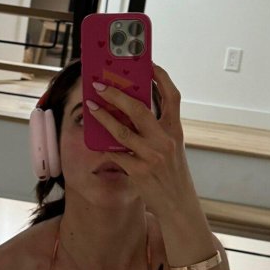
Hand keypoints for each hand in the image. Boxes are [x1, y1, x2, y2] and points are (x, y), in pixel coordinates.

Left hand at [85, 62, 192, 218]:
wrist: (179, 205)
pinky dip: (105, 147)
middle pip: (139, 109)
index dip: (160, 77)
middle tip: (101, 86)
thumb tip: (132, 109)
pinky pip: (116, 154)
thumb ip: (157, 129)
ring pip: (122, 131)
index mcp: (175, 130)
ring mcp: (152, 156)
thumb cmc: (173, 174)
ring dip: (103, 117)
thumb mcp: (172, 147)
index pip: (172, 96)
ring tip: (91, 107)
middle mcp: (165, 140)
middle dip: (117, 95)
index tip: (147, 64)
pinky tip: (96, 141)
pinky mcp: (139, 171)